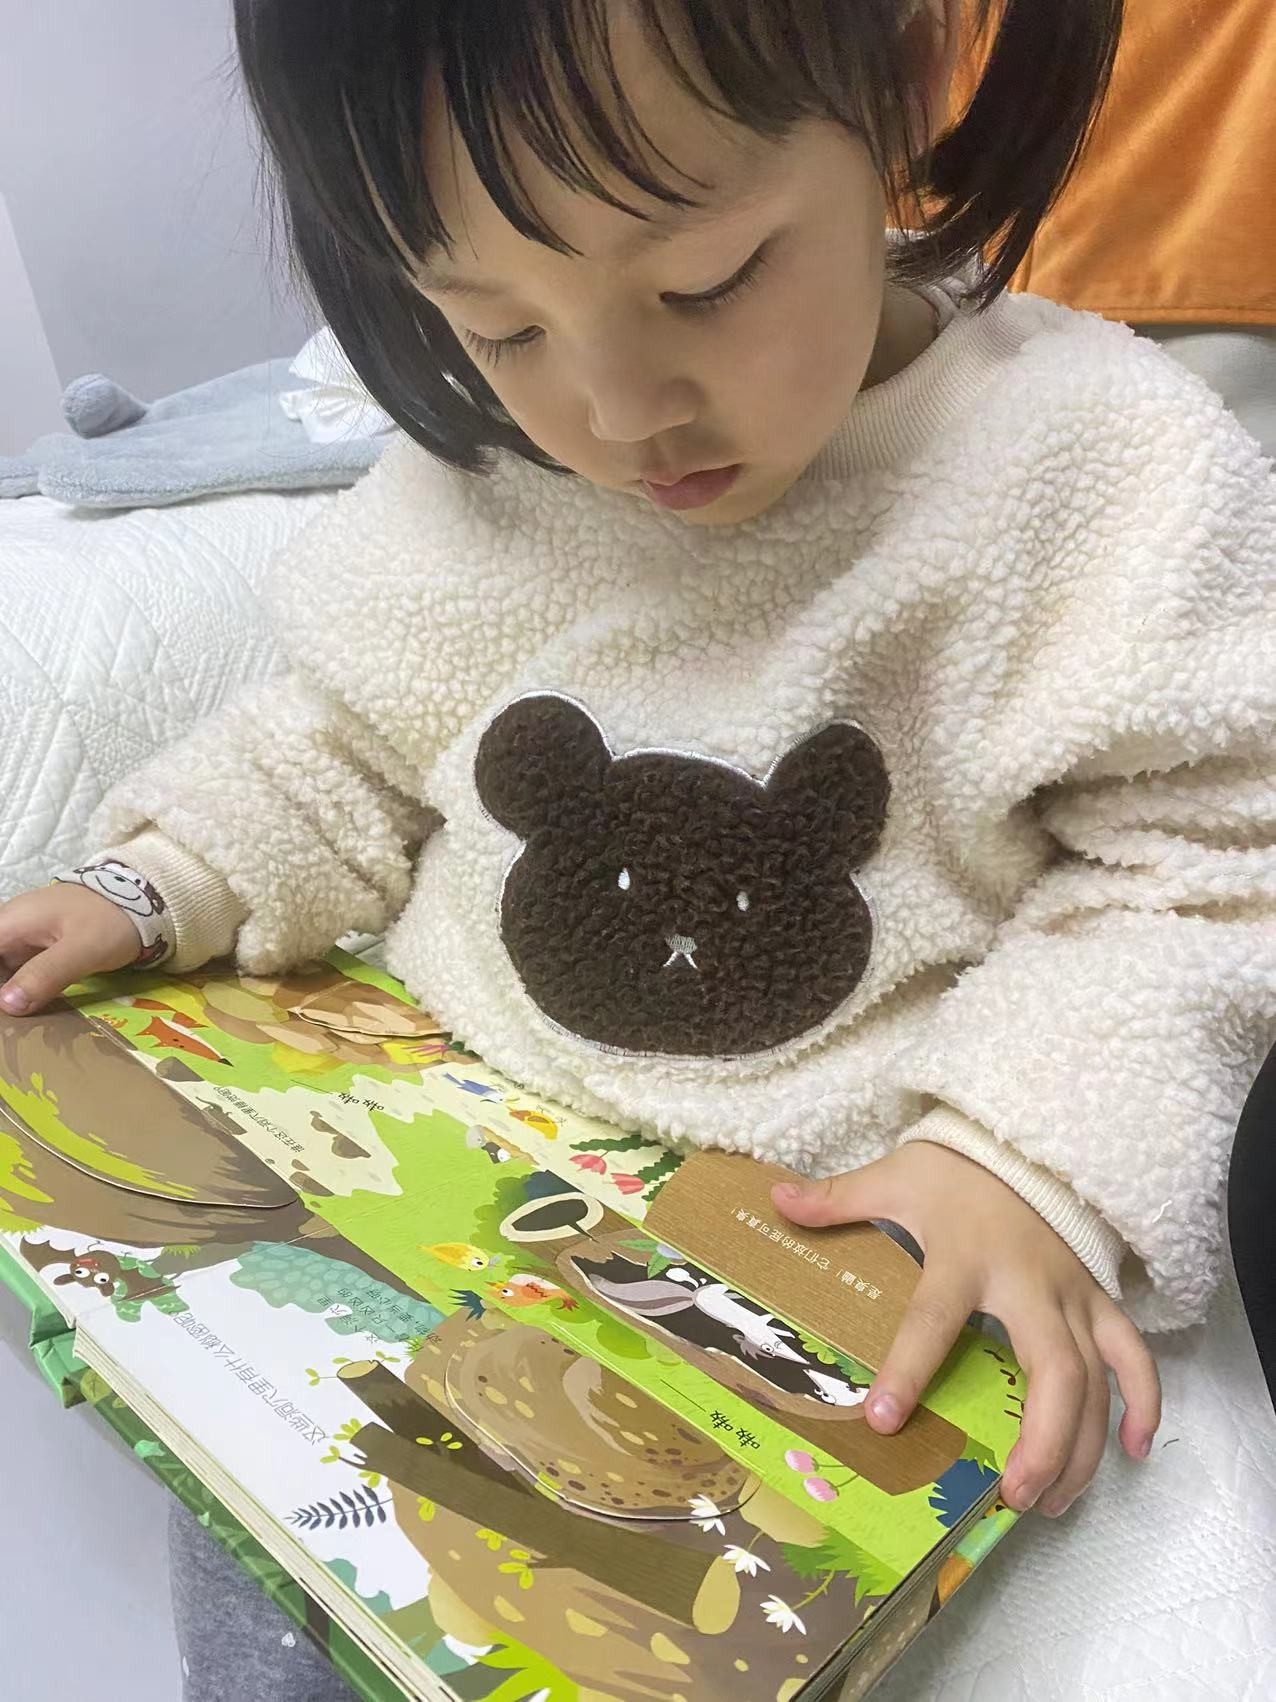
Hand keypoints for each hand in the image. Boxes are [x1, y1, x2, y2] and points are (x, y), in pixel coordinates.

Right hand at [0, 885, 142, 1015]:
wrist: (145, 900)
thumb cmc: (112, 920)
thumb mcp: (82, 950)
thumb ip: (45, 975)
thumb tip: (6, 1005)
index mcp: (10, 923)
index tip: (1, 1011)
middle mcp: (10, 930)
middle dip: (0, 993)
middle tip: (8, 1028)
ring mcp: (25, 940)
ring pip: (2, 973)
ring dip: (7, 995)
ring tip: (12, 1027)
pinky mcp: (41, 950)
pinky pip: (18, 974)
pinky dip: (19, 992)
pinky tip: (26, 1014)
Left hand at [774, 1141, 1160, 1516]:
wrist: (1021, 1138)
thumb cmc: (955, 1170)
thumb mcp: (893, 1177)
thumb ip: (838, 1198)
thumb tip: (775, 1201)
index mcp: (967, 1258)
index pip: (934, 1319)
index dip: (909, 1369)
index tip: (883, 1420)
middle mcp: (1029, 1285)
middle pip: (1053, 1371)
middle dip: (1043, 1440)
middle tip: (1013, 1496)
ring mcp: (1073, 1297)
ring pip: (1097, 1380)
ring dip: (1082, 1445)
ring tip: (1051, 1501)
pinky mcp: (1101, 1299)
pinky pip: (1136, 1357)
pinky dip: (1144, 1403)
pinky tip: (1135, 1451)